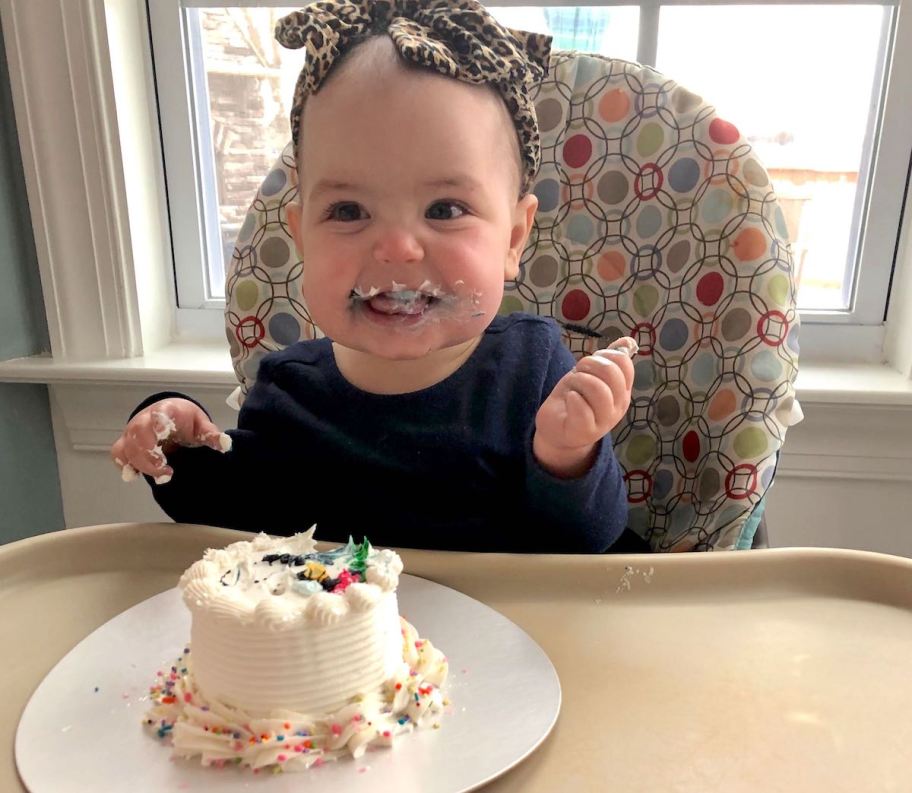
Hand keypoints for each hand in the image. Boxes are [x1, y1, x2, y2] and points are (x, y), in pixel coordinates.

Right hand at [110, 398, 230, 484]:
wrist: (166, 415)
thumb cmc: (184, 420)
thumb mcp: (201, 424)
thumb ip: (211, 435)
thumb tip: (225, 445)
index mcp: (166, 411)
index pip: (159, 414)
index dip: (158, 423)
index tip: (164, 435)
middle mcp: (144, 420)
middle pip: (138, 434)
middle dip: (149, 455)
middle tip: (166, 470)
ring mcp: (133, 432)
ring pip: (126, 447)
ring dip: (141, 464)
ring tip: (161, 475)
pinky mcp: (126, 444)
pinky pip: (119, 455)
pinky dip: (125, 465)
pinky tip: (135, 475)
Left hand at [534, 347, 634, 477]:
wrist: (558, 431)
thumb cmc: (576, 400)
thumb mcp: (592, 375)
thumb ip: (610, 359)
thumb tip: (628, 341)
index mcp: (623, 391)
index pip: (624, 364)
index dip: (605, 355)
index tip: (591, 363)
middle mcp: (618, 406)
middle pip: (612, 373)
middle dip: (588, 365)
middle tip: (578, 373)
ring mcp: (604, 421)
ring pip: (598, 388)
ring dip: (578, 381)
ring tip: (572, 388)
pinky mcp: (585, 431)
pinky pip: (582, 408)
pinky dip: (572, 398)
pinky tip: (569, 400)